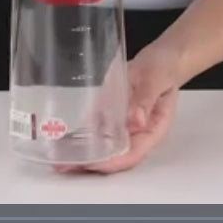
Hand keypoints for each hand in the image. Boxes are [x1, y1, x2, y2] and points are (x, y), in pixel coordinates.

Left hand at [55, 45, 182, 174]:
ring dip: (82, 154)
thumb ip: (145, 99)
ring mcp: (124, 125)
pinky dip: (81, 136)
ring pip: (103, 146)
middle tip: (65, 165)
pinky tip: (64, 140)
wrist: (162, 56)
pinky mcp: (113, 114)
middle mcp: (137, 132)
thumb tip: (134, 121)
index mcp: (153, 129)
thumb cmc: (164, 67)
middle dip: (90, 163)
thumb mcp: (156, 79)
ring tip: (59, 160)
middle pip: (115, 156)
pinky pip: (96, 128)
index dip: (112, 162)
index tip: (92, 163)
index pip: (133, 154)